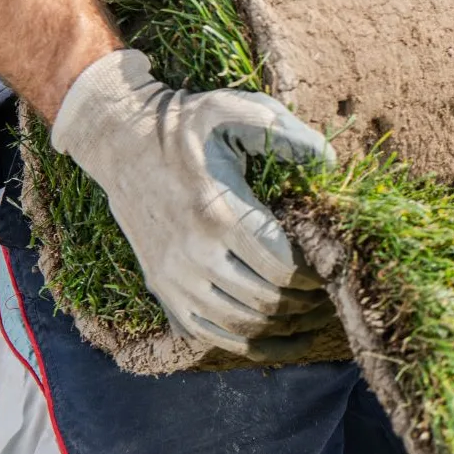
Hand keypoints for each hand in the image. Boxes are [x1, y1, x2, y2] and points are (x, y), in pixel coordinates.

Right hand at [51, 50, 335, 361]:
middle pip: (266, 302)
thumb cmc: (184, 124)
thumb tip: (330, 163)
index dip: (317, 276)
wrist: (118, 140)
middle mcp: (193, 254)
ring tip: (312, 315)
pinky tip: (277, 336)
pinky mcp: (162, 289)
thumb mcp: (233, 110)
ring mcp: (174, 278)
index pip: (282, 268)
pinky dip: (249, 344)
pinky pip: (211, 335)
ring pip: (242, 326)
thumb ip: (286, 133)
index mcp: (219, 213)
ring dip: (284, 326)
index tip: (336, 268)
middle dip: (307, 304)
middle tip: (332, 295)